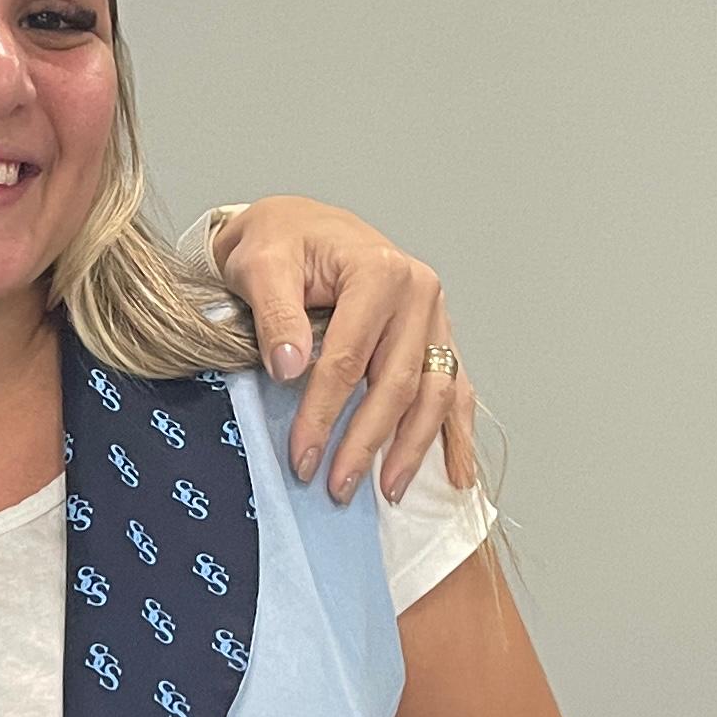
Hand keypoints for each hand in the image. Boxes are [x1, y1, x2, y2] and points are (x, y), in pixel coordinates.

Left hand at [210, 200, 478, 503]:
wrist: (300, 225)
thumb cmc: (281, 242)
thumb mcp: (261, 265)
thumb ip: (275, 314)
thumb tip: (289, 367)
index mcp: (379, 271)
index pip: (350, 359)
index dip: (324, 413)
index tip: (302, 457)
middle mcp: (418, 292)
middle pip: (396, 383)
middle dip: (367, 442)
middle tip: (338, 487)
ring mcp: (434, 316)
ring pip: (434, 392)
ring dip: (413, 447)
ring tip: (387, 490)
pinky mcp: (437, 336)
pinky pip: (455, 390)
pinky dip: (456, 434)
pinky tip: (455, 474)